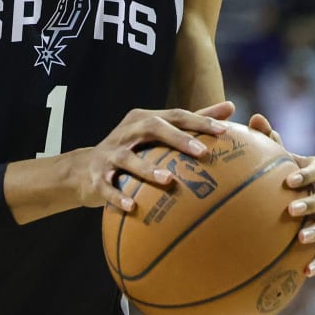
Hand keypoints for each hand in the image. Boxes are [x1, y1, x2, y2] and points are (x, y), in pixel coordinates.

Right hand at [69, 102, 234, 212]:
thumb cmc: (132, 150)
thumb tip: (231, 106)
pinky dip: (118, 197)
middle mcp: (127, 132)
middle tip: (203, 152)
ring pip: (128, 158)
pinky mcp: (96, 177)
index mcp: (144, 120)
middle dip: (178, 139)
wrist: (83, 170)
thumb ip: (193, 121)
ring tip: (168, 180)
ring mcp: (110, 154)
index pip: (175, 115)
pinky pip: (108, 187)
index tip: (224, 131)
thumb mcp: (157, 133)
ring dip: (147, 169)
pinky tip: (132, 207)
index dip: (199, 121)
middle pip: (153, 128)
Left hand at [248, 113, 314, 276]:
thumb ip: (266, 140)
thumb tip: (256, 118)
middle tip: (292, 209)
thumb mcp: (272, 159)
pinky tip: (306, 272)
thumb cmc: (276, 176)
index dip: (308, 173)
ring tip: (301, 239)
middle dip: (311, 202)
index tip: (290, 180)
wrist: (285, 201)